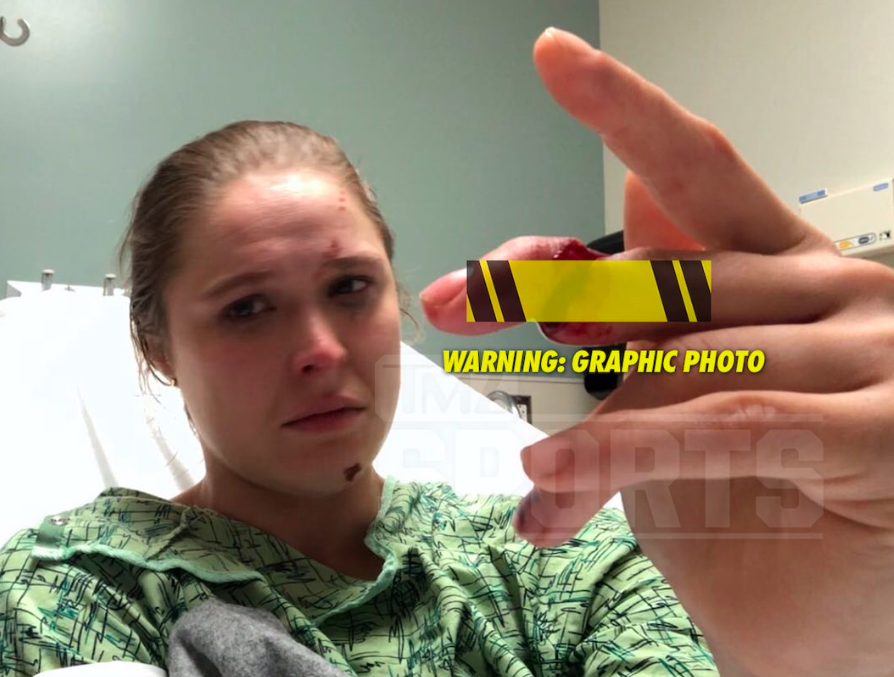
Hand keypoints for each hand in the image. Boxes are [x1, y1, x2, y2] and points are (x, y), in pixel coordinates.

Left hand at [419, 27, 893, 676]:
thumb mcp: (692, 413)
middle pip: (664, 269)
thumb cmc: (778, 516)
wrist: (851, 627)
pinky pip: (723, 420)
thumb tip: (615, 209)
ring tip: (534, 472)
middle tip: (453, 301)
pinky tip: (558, 472)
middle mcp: (838, 290)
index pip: (697, 173)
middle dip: (545, 287)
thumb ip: (662, 319)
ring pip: (682, 356)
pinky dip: (630, 446)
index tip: (554, 58)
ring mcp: (870, 352)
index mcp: (792, 272)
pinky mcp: (879, 431)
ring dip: (591, 418)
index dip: (626, 112)